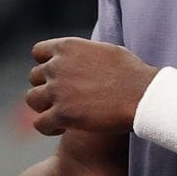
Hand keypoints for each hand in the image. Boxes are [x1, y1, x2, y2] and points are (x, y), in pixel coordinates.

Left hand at [27, 37, 157, 135]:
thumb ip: (86, 53)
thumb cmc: (133, 74)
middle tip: (64, 98)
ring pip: (32, 100)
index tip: (59, 75)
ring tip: (60, 114)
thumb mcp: (107, 51)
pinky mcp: (62, 114)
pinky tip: (63, 128)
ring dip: (44, 107)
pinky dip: (48, 127)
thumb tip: (83, 58)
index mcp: (68, 47)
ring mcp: (57, 91)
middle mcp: (57, 66)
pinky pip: (40, 124)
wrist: (144, 95)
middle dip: (47, 87)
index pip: (38, 52)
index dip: (47, 64)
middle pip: (34, 77)